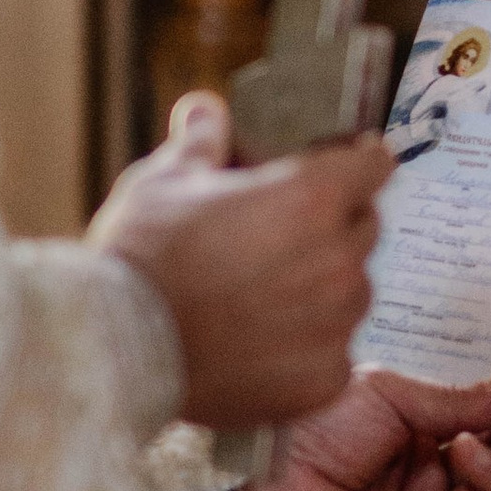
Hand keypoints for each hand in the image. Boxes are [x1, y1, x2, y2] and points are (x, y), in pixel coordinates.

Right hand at [93, 91, 389, 431]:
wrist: (115, 350)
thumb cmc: (140, 257)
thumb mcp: (164, 182)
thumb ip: (202, 142)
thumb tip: (205, 110)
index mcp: (311, 197)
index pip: (374, 165)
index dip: (357, 163)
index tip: (342, 167)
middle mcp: (337, 259)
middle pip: (363, 229)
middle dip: (331, 225)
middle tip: (277, 237)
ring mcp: (335, 323)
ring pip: (352, 293)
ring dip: (323, 288)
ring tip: (261, 295)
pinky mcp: (324, 380)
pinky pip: (334, 354)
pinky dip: (308, 349)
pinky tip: (259, 344)